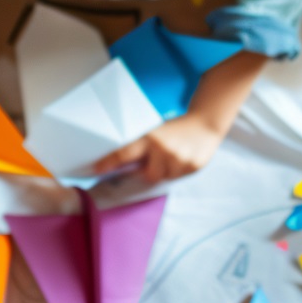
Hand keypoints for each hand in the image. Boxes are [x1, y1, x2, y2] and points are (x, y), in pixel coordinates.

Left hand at [93, 112, 225, 184]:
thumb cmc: (176, 129)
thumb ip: (142, 148)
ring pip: (163, 178)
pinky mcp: (193, 167)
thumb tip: (120, 165)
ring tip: (172, 156)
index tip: (96, 169)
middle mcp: (164, 149)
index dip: (109, 163)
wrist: (205, 123)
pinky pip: (178, 178)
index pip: (125, 154)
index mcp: (151, 138)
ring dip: (165, 171)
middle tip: (154, 160)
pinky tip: (183, 158)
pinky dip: (177, 171)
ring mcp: (179, 159)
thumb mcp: (156, 132)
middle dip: (148, 170)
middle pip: (146, 175)